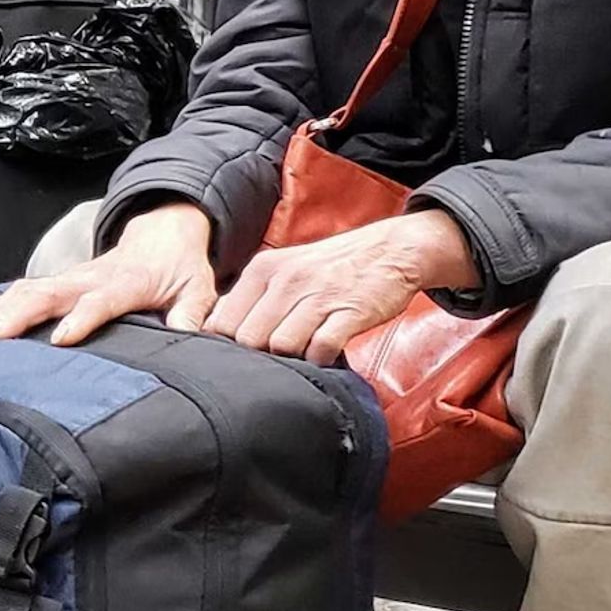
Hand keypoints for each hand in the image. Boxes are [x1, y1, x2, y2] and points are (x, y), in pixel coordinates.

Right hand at [0, 202, 216, 346]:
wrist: (164, 235)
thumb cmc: (180, 268)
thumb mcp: (198, 289)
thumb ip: (191, 313)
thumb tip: (187, 335)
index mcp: (128, 282)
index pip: (101, 300)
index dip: (82, 317)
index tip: (61, 338)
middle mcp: (94, 277)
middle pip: (52, 292)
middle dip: (20, 313)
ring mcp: (74, 277)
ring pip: (34, 289)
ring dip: (6, 309)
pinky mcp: (63, 281)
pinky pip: (29, 288)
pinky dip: (4, 302)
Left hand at [203, 210, 478, 362]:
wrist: (391, 250)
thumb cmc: (332, 267)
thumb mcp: (284, 269)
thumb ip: (253, 297)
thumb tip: (219, 332)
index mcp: (263, 270)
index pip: (222, 322)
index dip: (227, 346)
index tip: (239, 356)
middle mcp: (286, 280)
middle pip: (248, 339)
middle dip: (259, 357)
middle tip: (276, 359)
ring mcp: (318, 296)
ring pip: (281, 346)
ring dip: (291, 359)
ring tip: (302, 355)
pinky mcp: (349, 312)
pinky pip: (321, 349)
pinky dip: (321, 359)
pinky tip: (326, 354)